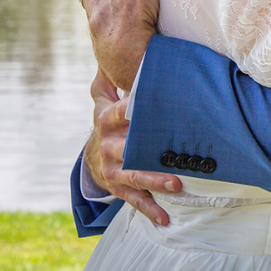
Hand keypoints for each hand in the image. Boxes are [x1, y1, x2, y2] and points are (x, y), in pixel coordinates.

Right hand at [84, 68, 180, 226]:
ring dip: (155, 182)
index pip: (115, 112)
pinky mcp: (118, 188)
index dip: (127, 109)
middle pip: (127, 150)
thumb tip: (122, 52)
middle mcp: (107, 146)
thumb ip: (112, 77)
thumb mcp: (104, 97)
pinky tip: (166, 218)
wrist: (93, 156)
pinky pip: (134, 200)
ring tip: (177, 185)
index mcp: (106, 120)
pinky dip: (150, 209)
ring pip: (133, 177)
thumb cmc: (111, 121)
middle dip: (150, 154)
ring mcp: (111, 169)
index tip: (141, 104)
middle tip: (174, 157)